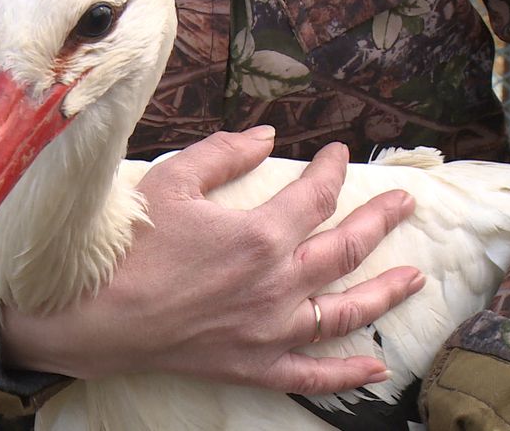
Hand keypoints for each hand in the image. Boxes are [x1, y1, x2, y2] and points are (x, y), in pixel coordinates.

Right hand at [0, 126, 422, 394]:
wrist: (95, 314)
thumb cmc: (130, 245)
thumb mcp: (171, 181)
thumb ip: (223, 154)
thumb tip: (266, 136)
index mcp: (260, 234)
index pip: (316, 194)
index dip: (333, 169)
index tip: (339, 154)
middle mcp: (277, 283)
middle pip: (346, 248)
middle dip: (380, 220)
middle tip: (404, 203)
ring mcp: (270, 329)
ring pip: (345, 311)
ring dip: (385, 292)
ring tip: (414, 277)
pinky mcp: (253, 364)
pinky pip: (312, 374)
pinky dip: (347, 373)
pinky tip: (376, 365)